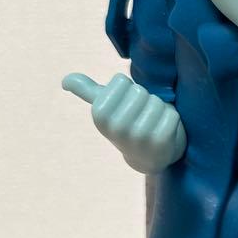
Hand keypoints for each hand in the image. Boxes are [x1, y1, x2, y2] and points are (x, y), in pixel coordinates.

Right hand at [63, 72, 186, 174]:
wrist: (150, 156)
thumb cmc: (129, 123)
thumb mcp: (107, 108)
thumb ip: (89, 92)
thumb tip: (65, 81)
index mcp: (99, 115)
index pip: (122, 81)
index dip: (129, 91)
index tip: (128, 107)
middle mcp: (116, 128)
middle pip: (140, 91)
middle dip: (146, 100)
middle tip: (143, 117)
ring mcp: (138, 137)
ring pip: (157, 102)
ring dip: (161, 110)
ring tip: (154, 123)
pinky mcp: (160, 143)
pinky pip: (171, 116)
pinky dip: (173, 120)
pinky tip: (166, 131)